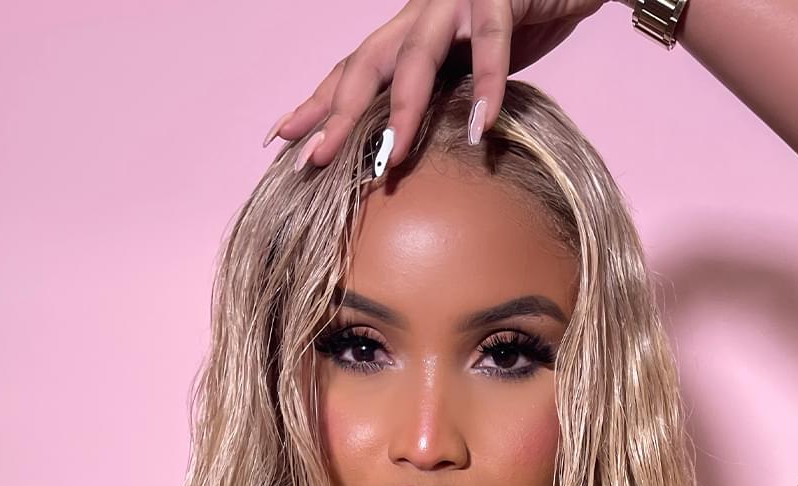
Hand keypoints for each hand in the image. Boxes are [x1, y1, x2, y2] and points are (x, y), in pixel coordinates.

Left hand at [264, 0, 611, 171]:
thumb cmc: (517, 24)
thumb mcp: (466, 71)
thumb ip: (437, 102)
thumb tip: (406, 157)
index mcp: (406, 37)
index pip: (350, 72)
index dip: (315, 105)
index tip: (280, 140)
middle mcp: (419, 16)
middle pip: (366, 65)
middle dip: (339, 114)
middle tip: (316, 158)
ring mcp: (455, 3)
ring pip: (417, 57)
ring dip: (403, 110)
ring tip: (393, 155)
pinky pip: (489, 42)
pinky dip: (487, 86)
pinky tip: (482, 127)